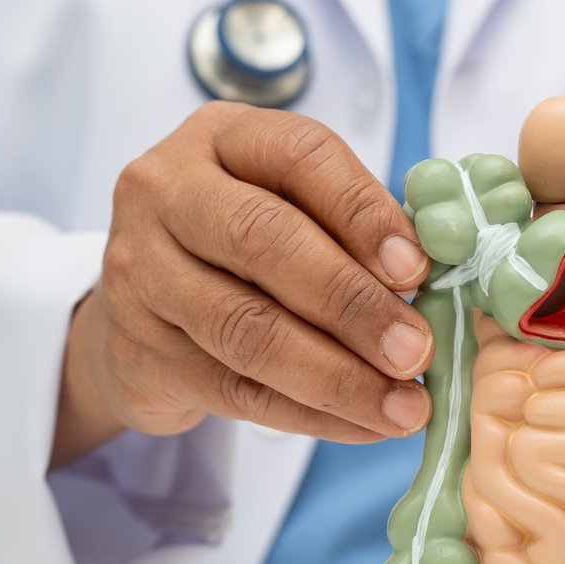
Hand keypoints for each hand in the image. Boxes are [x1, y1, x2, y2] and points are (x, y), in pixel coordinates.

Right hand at [54, 102, 434, 465]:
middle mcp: (165, 192)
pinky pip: (234, 389)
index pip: (299, 156)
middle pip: (263, 241)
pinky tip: (362, 426)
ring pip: (246, 328)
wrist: (145, 308)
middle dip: (352, 303)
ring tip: (403, 405)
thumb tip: (429, 277)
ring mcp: (138, 271)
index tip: (417, 270)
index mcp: (220, 137)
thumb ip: (351, 226)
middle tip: (416, 350)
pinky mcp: (136, 349)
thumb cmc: (243, 244)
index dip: (363, 212)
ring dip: (338, 375)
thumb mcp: (292, 205)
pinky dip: (309, 415)